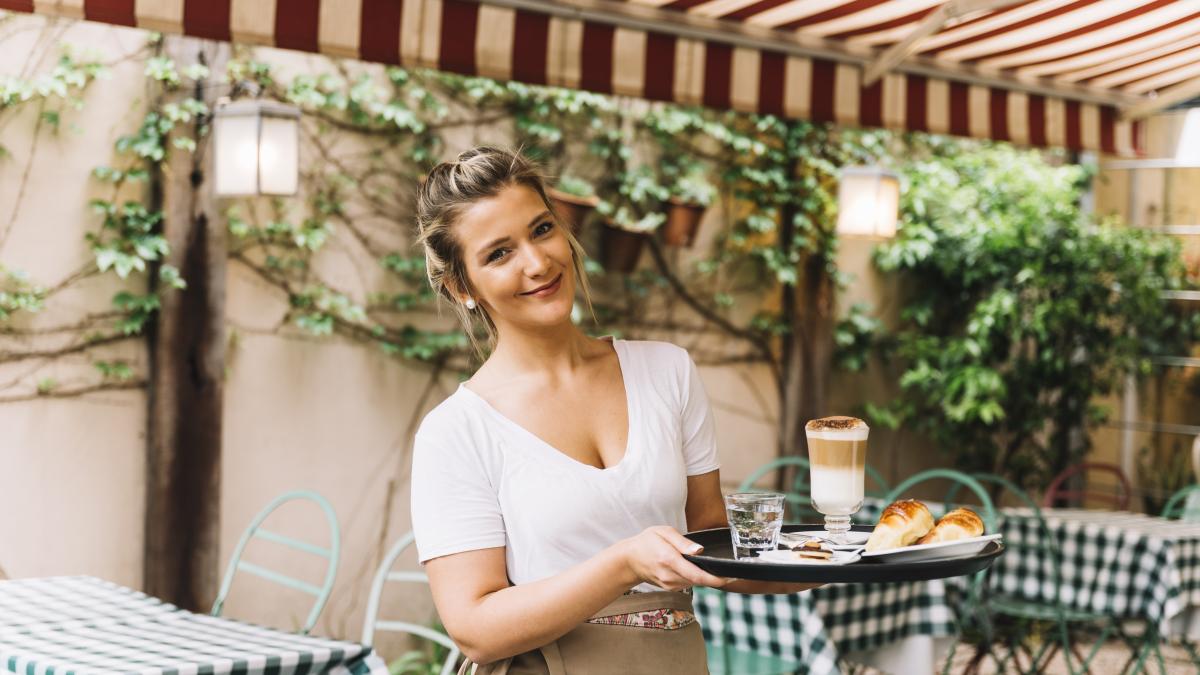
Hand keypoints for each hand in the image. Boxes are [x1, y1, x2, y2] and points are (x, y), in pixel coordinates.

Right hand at [617, 526, 731, 590]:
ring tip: (713, 566)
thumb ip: (683, 542)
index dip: (716, 579)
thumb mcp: (663, 532)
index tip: (731, 577)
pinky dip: (695, 577)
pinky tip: (696, 568)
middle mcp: (670, 576)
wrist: (630, 560)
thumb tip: (700, 550)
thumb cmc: (647, 542)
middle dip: (716, 577)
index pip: (697, 575)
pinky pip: (689, 583)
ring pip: (695, 582)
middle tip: (731, 571)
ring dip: (705, 576)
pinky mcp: (671, 588)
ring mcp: (669, 584)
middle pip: (700, 581)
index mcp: (669, 560)